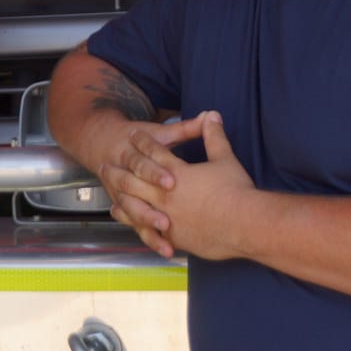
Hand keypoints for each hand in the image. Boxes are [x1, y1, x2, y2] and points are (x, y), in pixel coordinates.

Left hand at [99, 112, 254, 259]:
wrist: (246, 225)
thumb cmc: (236, 191)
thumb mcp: (225, 159)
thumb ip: (214, 136)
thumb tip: (212, 114)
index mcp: (177, 173)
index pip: (154, 153)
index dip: (143, 142)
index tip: (133, 135)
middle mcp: (166, 195)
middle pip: (134, 179)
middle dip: (118, 170)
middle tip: (104, 163)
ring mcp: (166, 217)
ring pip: (133, 205)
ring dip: (119, 195)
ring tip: (109, 192)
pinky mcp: (172, 236)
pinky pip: (146, 229)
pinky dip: (133, 222)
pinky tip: (127, 219)